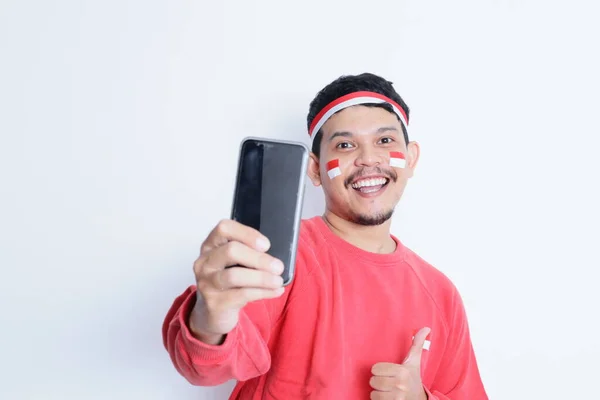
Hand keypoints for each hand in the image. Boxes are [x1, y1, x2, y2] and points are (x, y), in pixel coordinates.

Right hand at [188, 219, 285, 342]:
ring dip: (261, 277)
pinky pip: (241, 294)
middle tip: (278, 266)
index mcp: (211, 245)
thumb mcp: (237, 263)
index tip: (266, 245)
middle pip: (231, 250)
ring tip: (278, 281)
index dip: (247, 234)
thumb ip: (251, 254)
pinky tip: (275, 291)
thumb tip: (276, 257)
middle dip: (259, 258)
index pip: (224, 228)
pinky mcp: (214, 302)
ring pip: (235, 275)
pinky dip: (263, 292)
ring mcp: (206, 282)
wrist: (216, 312)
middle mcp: (205, 261)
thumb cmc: (230, 282)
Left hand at [369, 327, 430, 399]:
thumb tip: (426, 328)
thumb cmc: (413, 377)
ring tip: (388, 390)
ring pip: (373, 393)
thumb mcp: (415, 362)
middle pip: (373, 381)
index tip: (387, 372)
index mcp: (402, 371)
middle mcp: (400, 385)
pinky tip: (387, 398)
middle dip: (378, 382)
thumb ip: (417, 344)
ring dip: (378, 392)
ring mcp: (397, 397)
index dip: (379, 370)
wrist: (419, 399)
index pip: (375, 369)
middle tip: (387, 382)